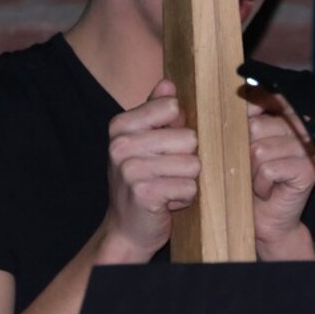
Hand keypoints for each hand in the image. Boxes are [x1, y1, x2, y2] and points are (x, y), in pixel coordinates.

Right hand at [98, 79, 199, 262]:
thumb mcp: (145, 141)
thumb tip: (169, 84)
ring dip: (187, 180)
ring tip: (167, 186)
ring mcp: (130, 169)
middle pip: (189, 137)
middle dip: (187, 159)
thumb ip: (157, 111)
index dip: (180, 129)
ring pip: (193, 163)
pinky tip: (167, 202)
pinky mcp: (144, 193)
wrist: (126, 229)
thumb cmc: (141, 181)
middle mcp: (121, 144)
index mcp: (121, 125)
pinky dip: (185, 198)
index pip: (173, 107)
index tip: (166, 146)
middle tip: (167, 172)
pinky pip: (189, 187)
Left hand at [247, 86, 314, 259]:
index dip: (248, 108)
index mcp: (285, 115)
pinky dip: (260, 184)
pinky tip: (267, 191)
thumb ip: (242, 120)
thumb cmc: (250, 181)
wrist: (266, 220)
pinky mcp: (309, 168)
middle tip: (249, 168)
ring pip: (259, 150)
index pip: (266, 96)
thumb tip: (235, 93)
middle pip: (256, 126)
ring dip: (250, 171)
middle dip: (243, 150)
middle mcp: (300, 127)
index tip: (239, 120)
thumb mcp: (241, 145)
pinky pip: (268, 169)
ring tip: (257, 180)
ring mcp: (307, 148)